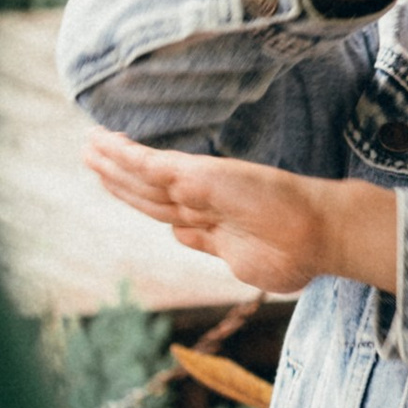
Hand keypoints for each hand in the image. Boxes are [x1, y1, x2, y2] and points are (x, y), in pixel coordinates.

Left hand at [82, 133, 399, 293]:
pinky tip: (103, 145)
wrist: (319, 236)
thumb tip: (181, 236)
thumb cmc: (297, 255)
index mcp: (212, 223)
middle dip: (117, 178)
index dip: (141, 198)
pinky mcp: (197, 177)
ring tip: (88, 148)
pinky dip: (124, 156)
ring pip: (141, 178)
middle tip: (92, 157)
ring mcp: (198, 187)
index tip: (123, 187)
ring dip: (111, 163)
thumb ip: (210, 245)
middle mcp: (201, 201)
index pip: (166, 211)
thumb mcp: (244, 262)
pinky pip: (150, 166)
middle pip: (147, 192)